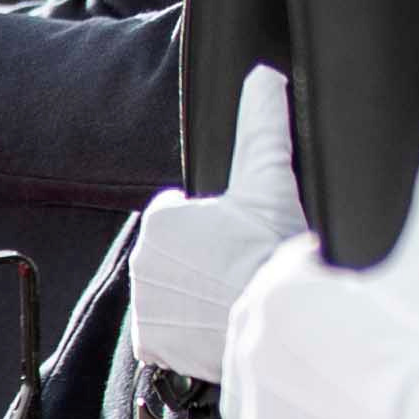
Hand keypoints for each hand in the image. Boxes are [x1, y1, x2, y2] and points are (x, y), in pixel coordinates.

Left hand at [129, 65, 307, 385]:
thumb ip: (262, 124)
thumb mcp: (269, 180)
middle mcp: (140, 261)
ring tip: (233, 292)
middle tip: (241, 263)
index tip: (237, 233)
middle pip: (174, 252)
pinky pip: (164, 330)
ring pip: (170, 289)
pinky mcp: (151, 343)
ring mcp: (145, 305)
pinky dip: (184, 329)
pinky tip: (215, 321)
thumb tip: (263, 76)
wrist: (278, 323)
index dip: (212, 221)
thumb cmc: (273, 251)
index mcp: (162, 220)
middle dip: (201, 255)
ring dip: (194, 289)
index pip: (179, 211)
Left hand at [220, 105, 418, 418]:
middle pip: (285, 318)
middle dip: (325, 324)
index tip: (375, 303)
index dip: (343, 283)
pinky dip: (297, 407)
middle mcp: (250, 338)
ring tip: (360, 373)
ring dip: (309, 362)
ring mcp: (249, 391)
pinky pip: (267, 411)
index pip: (300, 269)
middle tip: (374, 344)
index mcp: (280, 286)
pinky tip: (337, 401)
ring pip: (274, 362)